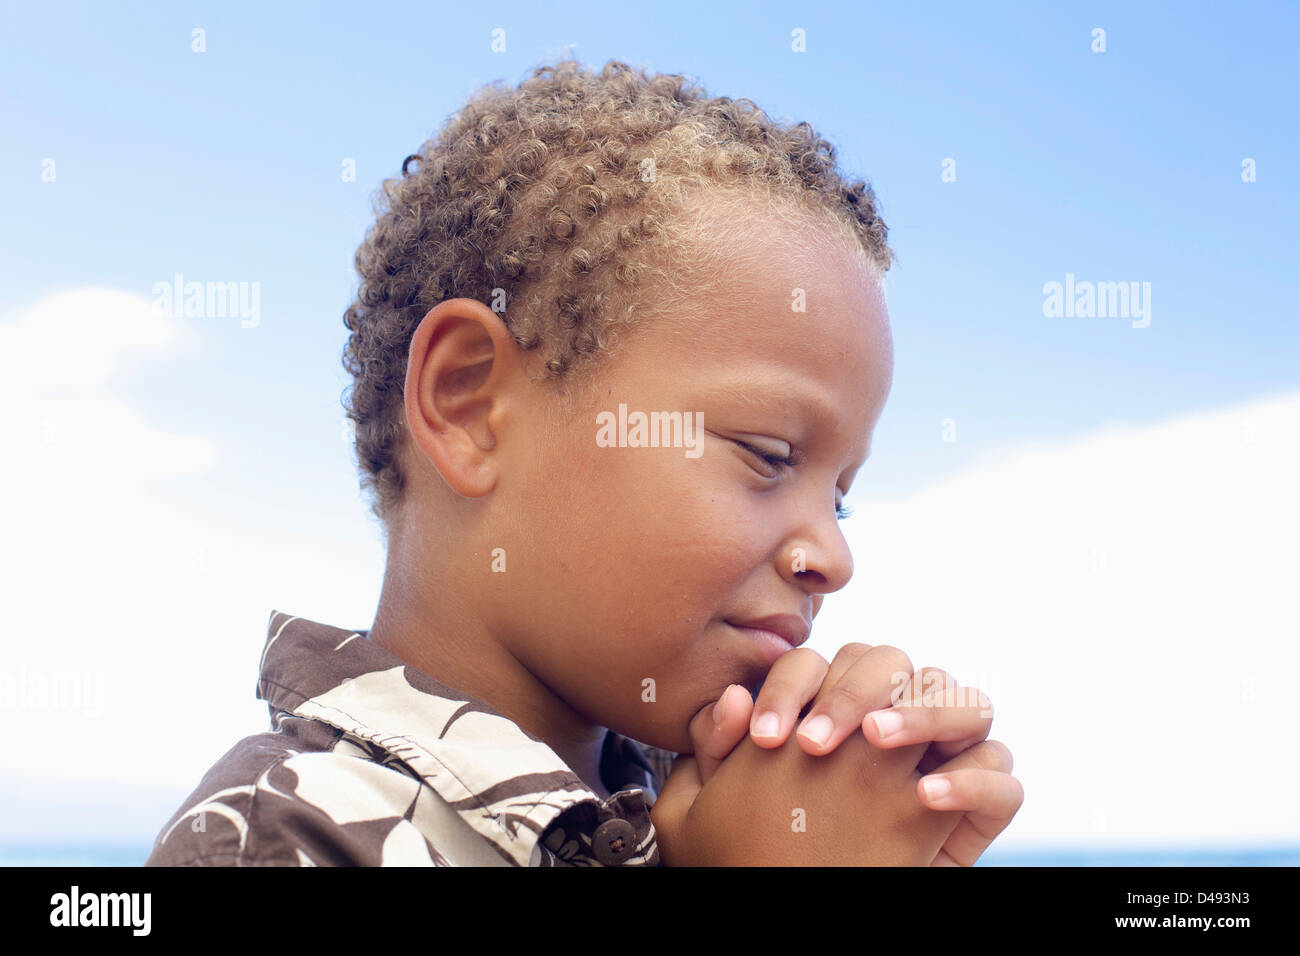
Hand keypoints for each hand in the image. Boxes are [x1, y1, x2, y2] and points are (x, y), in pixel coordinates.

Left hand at [677, 643, 1022, 864]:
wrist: (797, 910)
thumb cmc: (763, 850)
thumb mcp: (717, 806)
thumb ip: (718, 749)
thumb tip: (731, 698)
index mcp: (834, 705)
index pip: (819, 664)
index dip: (791, 688)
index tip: (765, 738)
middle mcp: (894, 718)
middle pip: (895, 664)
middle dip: (854, 692)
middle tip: (814, 744)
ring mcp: (943, 755)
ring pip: (963, 699)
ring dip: (921, 711)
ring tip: (877, 739)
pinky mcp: (979, 805)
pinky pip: (1000, 775)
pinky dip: (971, 779)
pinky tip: (924, 795)